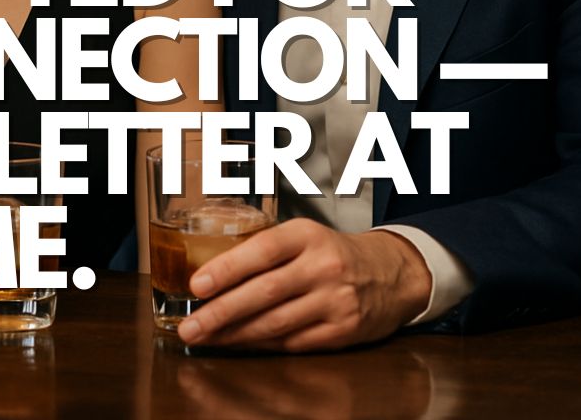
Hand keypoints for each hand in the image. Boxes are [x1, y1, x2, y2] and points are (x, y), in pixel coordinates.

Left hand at [176, 219, 431, 351]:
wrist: (390, 273)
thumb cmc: (332, 252)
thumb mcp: (304, 236)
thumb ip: (266, 250)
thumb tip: (213, 274)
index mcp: (307, 235)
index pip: (262, 250)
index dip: (228, 269)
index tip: (197, 286)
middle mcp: (322, 266)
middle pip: (265, 292)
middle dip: (222, 312)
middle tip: (190, 326)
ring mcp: (335, 301)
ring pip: (276, 323)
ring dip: (235, 334)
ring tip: (206, 338)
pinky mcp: (342, 332)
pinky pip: (293, 342)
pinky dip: (262, 345)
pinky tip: (239, 344)